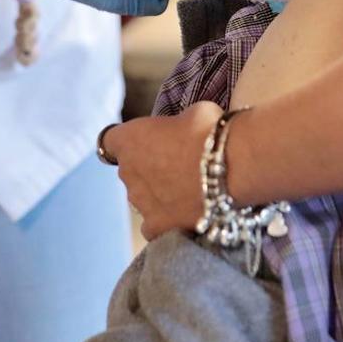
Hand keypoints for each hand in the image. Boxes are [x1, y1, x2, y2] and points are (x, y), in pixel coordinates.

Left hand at [102, 101, 222, 240]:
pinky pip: (155, 225)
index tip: (146, 143)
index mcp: (129, 140)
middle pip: (131, 171)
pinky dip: (168, 221)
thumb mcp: (191, 114)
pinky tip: (189, 213)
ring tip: (192, 191)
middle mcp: (127, 173)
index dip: (129, 142)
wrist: (231, 167)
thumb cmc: (210, 132)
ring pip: (144, 198)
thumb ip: (177, 126)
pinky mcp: (158, 228)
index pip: (111, 141)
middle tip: (182, 165)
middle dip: (151, 169)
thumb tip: (184, 131)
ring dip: (161, 194)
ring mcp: (140, 204)